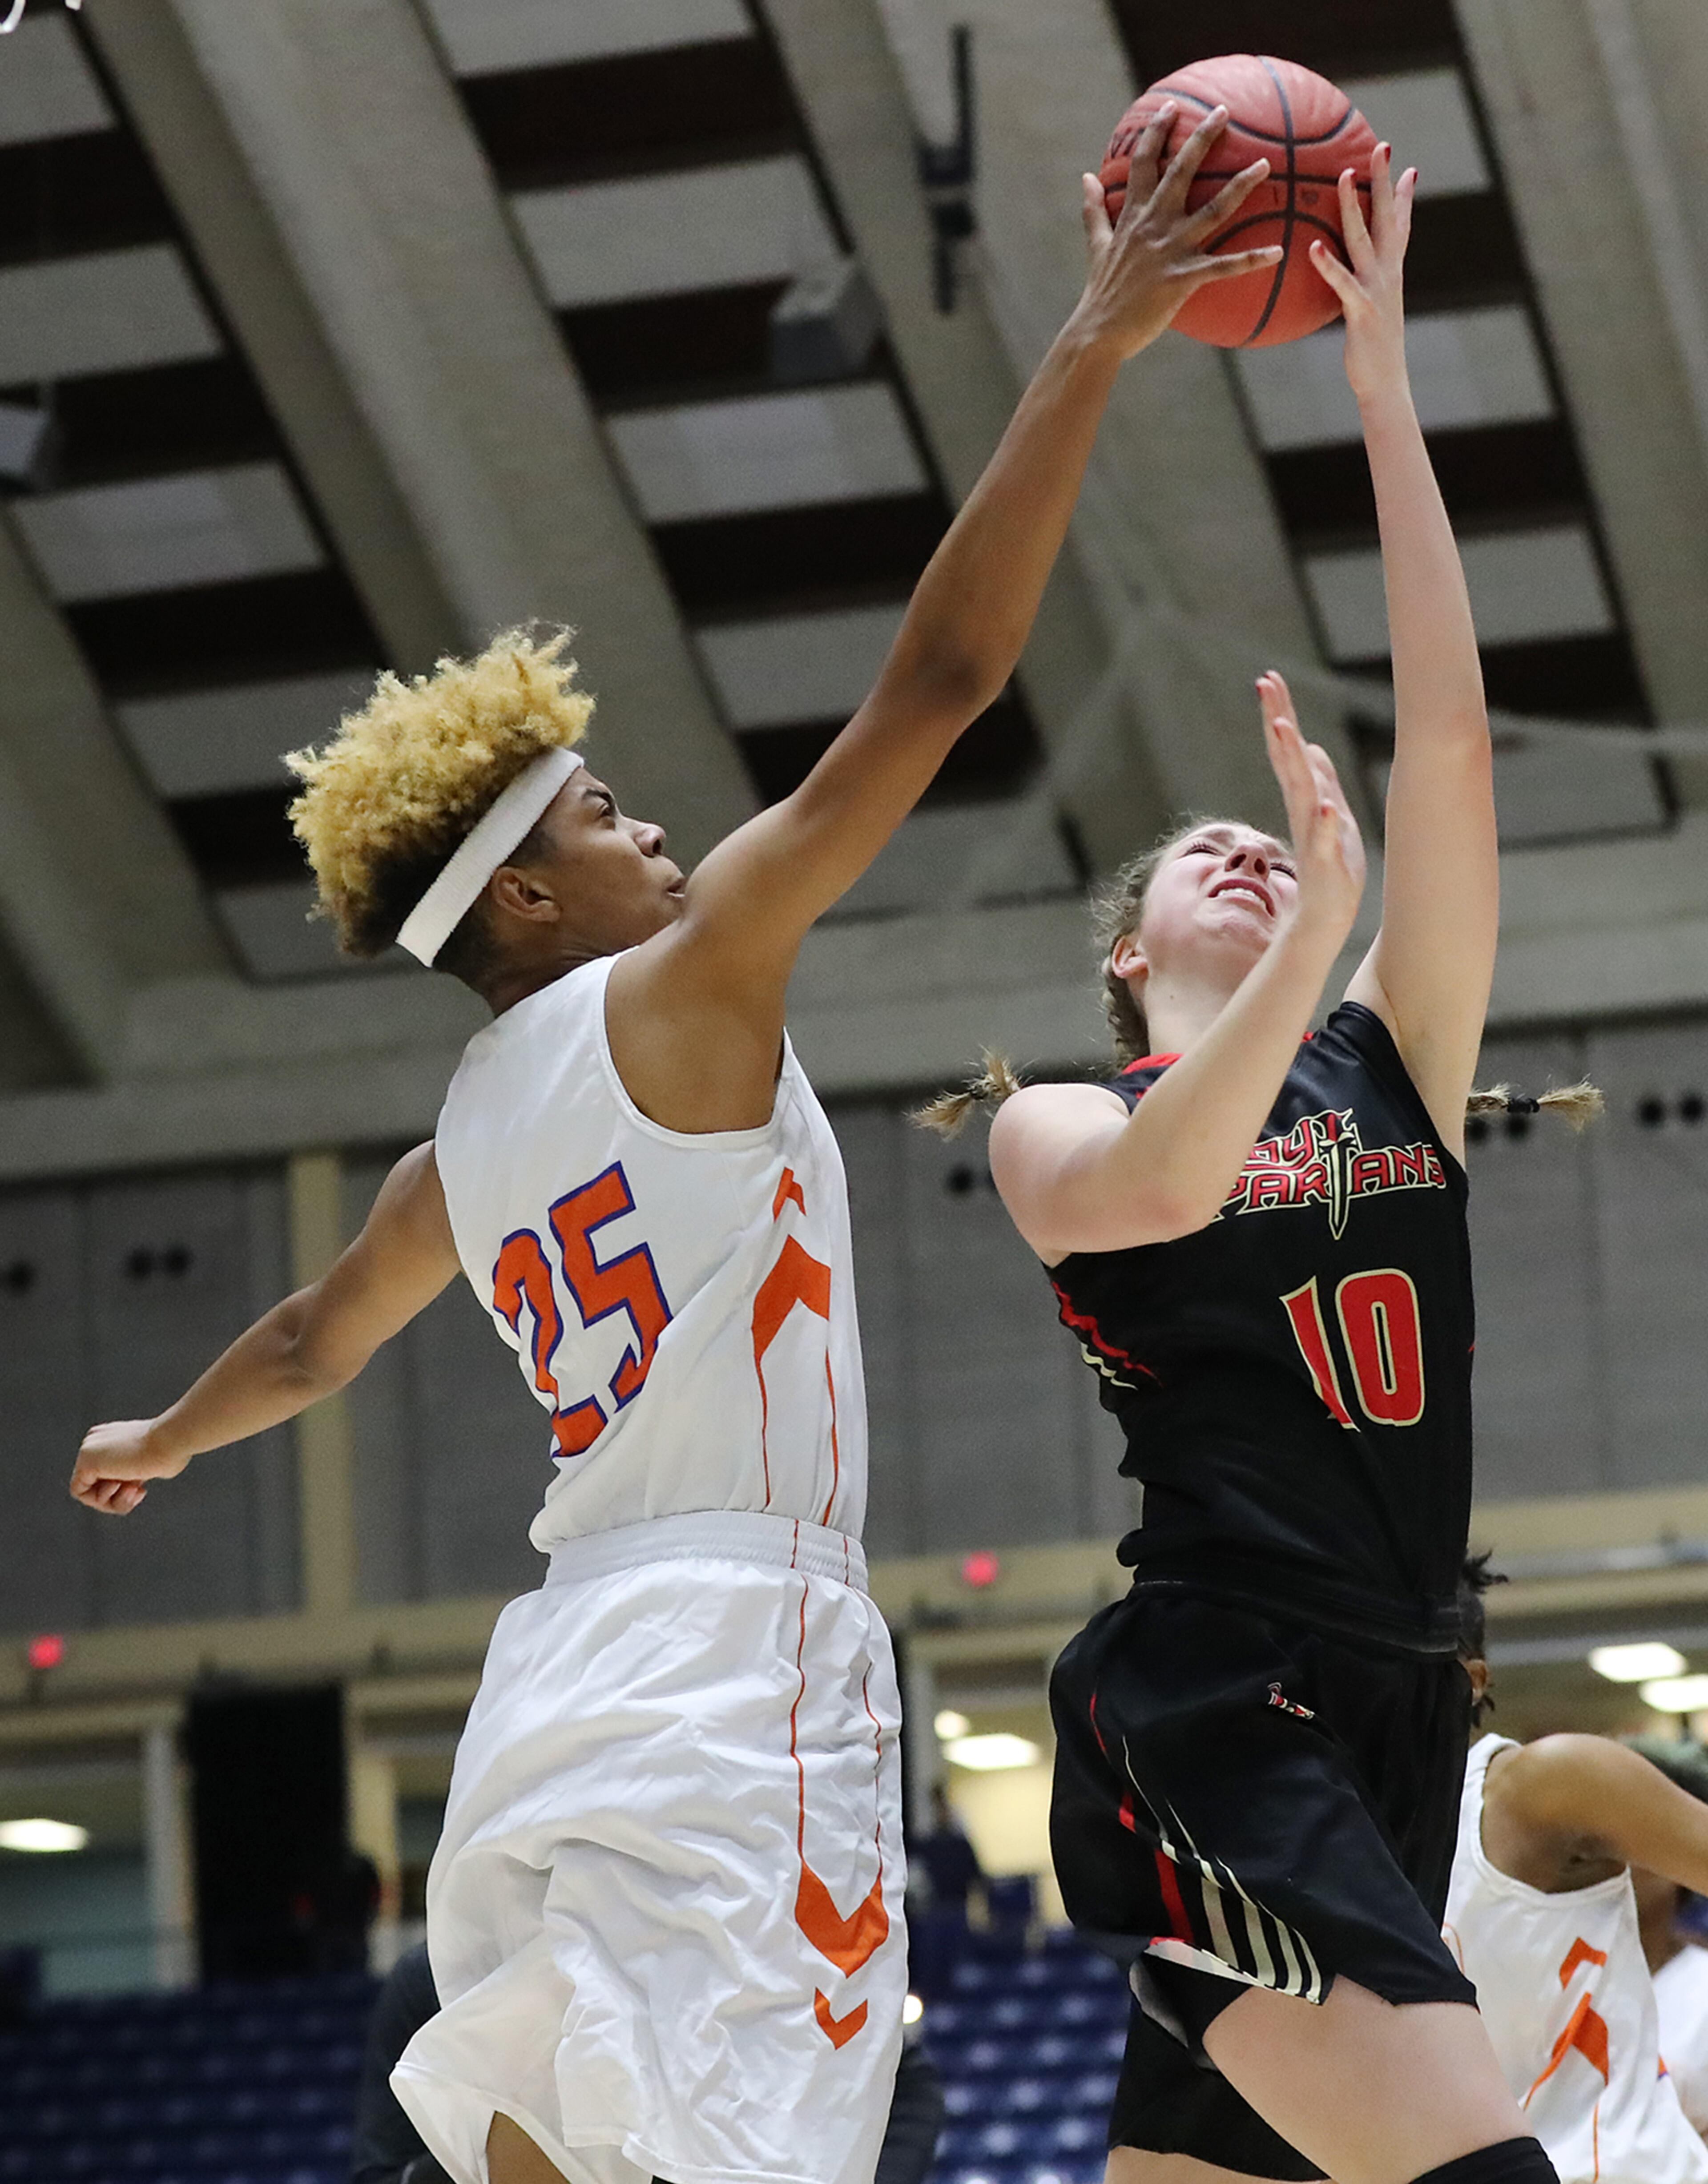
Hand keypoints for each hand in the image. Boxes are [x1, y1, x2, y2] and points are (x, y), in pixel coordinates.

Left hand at [71, 1418, 187, 1514]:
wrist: (170, 1441)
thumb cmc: (170, 1451)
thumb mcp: (153, 1463)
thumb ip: (137, 1471)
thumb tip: (133, 1488)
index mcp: (112, 1437)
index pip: (104, 1474)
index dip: (122, 1490)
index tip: (141, 1490)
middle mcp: (97, 1440)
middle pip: (95, 1483)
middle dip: (117, 1496)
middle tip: (138, 1491)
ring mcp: (89, 1448)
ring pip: (88, 1490)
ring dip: (112, 1500)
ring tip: (132, 1489)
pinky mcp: (86, 1460)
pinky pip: (80, 1492)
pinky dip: (100, 1499)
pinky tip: (121, 1486)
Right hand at [1076, 103, 1282, 358]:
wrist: (1099, 332)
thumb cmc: (1101, 291)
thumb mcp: (1095, 244)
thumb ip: (1094, 209)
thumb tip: (1086, 177)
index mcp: (1133, 214)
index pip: (1144, 163)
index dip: (1156, 131)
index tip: (1171, 107)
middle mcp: (1154, 225)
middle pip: (1181, 171)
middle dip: (1202, 138)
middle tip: (1224, 111)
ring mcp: (1170, 250)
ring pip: (1213, 210)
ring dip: (1240, 185)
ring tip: (1266, 163)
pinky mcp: (1183, 279)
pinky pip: (1225, 267)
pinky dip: (1252, 260)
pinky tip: (1279, 253)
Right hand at [1257, 672, 1364, 946]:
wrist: (1326, 919)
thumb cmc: (1333, 871)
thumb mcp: (1334, 818)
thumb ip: (1323, 783)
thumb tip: (1312, 748)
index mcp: (1307, 800)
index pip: (1288, 751)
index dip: (1279, 715)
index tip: (1269, 680)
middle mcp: (1305, 813)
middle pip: (1287, 761)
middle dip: (1278, 722)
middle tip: (1266, 685)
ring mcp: (1314, 837)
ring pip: (1301, 794)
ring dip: (1292, 762)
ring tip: (1286, 729)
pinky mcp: (1325, 866)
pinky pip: (1324, 842)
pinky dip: (1325, 824)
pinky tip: (1325, 806)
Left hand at [1310, 141, 1414, 401]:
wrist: (1383, 382)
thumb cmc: (1372, 348)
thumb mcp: (1371, 308)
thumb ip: (1363, 285)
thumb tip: (1353, 274)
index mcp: (1392, 272)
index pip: (1402, 225)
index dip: (1404, 195)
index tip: (1405, 164)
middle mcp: (1389, 273)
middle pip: (1388, 217)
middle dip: (1386, 181)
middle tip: (1384, 145)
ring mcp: (1377, 289)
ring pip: (1364, 238)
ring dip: (1354, 206)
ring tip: (1345, 175)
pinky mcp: (1362, 310)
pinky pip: (1343, 282)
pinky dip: (1329, 264)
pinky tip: (1314, 247)